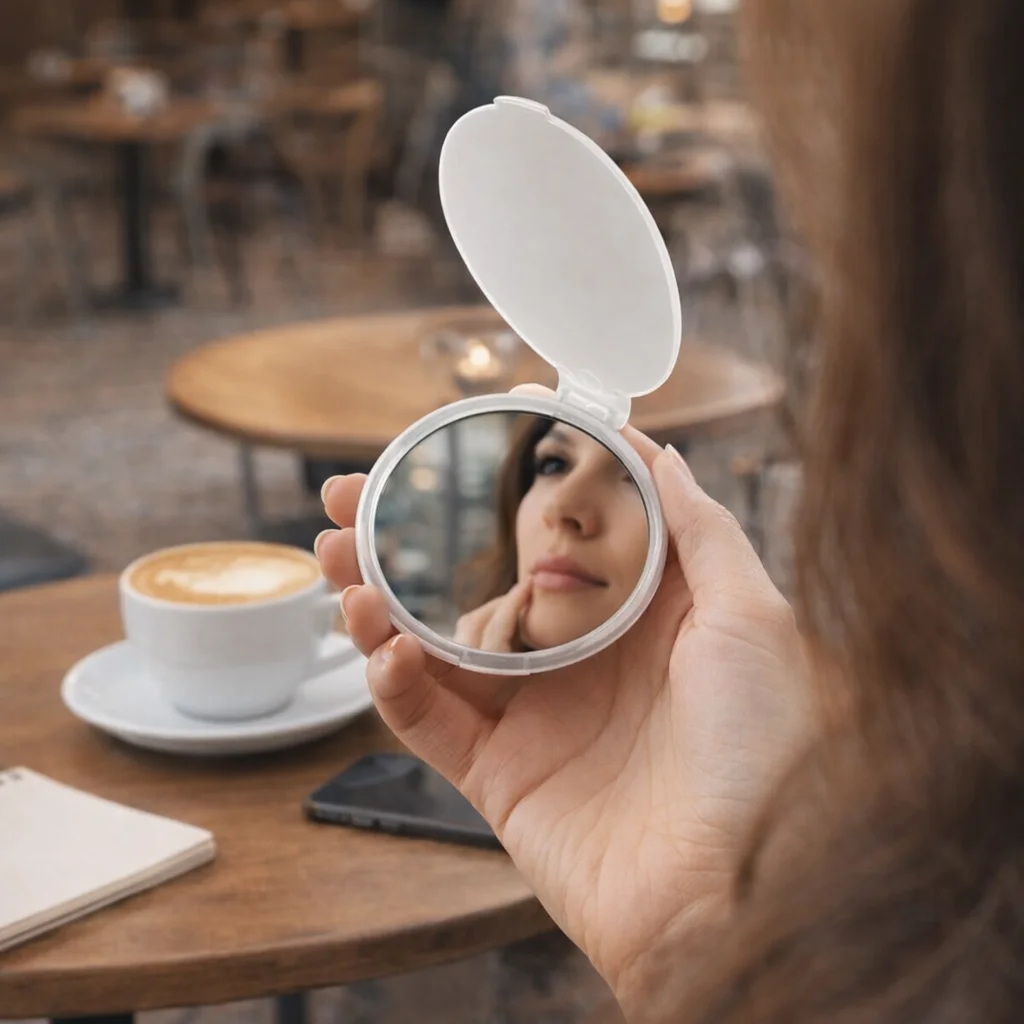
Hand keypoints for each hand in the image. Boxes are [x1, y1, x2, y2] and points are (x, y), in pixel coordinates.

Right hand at [317, 418, 812, 1013]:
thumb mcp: (751, 620)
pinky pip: (430, 721)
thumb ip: (704, 533)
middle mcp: (576, 658)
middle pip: (473, 581)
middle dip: (407, 536)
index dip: (512, 479)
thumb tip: (666, 455)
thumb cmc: (763, 755)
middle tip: (354, 494)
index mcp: (634, 617)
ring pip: (432, 643)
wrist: (734, 895)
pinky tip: (382, 645)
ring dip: (375, 599)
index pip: (555, 534)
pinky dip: (395, 683)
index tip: (474, 425)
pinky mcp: (498, 775)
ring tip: (335, 555)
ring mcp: (532, 715)